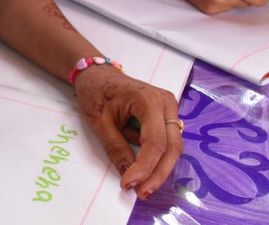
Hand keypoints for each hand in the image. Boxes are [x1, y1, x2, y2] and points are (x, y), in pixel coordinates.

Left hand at [73, 65, 182, 199]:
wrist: (97, 74)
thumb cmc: (95, 91)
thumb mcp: (99, 121)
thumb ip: (115, 147)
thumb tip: (128, 174)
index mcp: (149, 100)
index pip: (155, 142)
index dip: (145, 167)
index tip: (129, 184)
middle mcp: (166, 103)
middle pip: (172, 147)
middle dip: (158, 173)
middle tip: (142, 193)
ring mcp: (169, 109)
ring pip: (173, 147)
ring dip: (159, 168)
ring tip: (141, 186)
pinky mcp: (165, 116)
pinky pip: (167, 141)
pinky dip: (157, 158)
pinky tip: (144, 170)